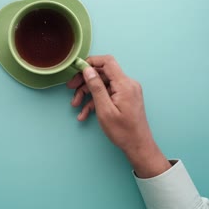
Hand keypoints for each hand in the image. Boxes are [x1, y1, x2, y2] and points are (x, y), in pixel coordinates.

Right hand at [67, 55, 170, 177]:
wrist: (138, 146)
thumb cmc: (123, 131)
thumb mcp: (104, 110)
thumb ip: (96, 87)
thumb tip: (88, 70)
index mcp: (124, 84)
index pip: (107, 62)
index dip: (90, 62)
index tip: (76, 69)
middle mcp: (127, 84)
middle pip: (102, 73)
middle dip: (84, 80)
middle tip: (70, 88)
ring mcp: (127, 91)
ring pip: (102, 85)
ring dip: (87, 93)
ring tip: (76, 105)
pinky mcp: (124, 98)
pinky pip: (107, 94)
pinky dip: (95, 101)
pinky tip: (84, 113)